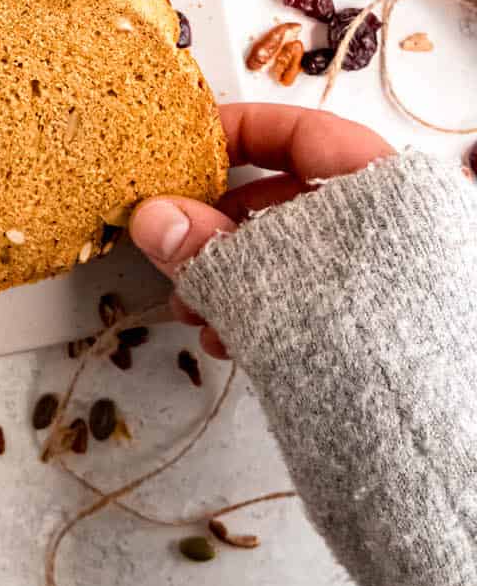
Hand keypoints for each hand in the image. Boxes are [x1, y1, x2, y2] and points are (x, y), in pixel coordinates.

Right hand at [129, 102, 394, 358]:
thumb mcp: (267, 288)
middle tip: (176, 247)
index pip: (299, 132)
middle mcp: (399, 224)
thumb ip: (205, 248)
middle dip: (221, 225)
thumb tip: (151, 217)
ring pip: (300, 254)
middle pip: (292, 197)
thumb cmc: (364, 352)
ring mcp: (397, 279)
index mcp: (384, 187)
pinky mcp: (390, 327)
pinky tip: (230, 340)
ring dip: (235, 275)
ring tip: (195, 312)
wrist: (434, 454)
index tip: (183, 149)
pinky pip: (319, 297)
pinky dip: (270, 309)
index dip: (235, 133)